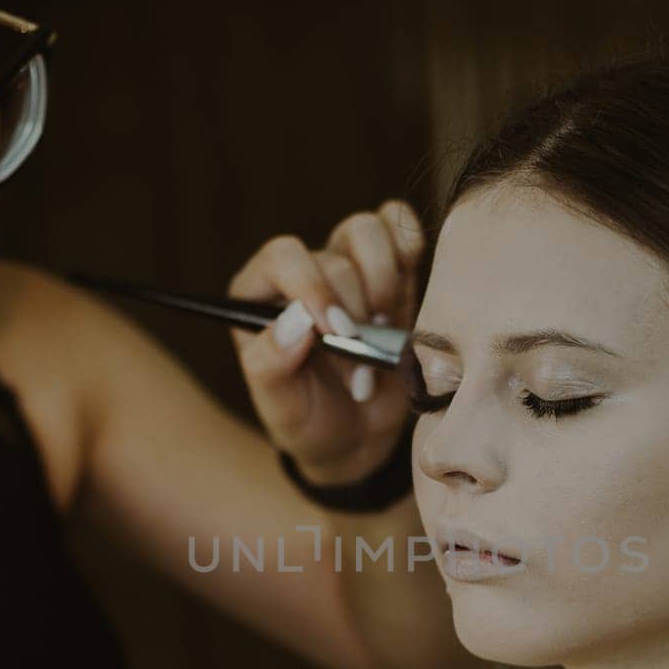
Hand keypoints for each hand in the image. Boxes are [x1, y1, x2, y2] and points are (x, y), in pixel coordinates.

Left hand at [228, 200, 423, 484]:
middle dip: (355, 317)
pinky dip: (409, 248)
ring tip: (384, 333)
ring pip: (367, 230)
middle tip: (361, 373)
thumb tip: (296, 320)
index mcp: (259, 295)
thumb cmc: (309, 422)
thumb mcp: (281, 409)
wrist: (357, 439)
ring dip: (384, 282)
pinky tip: (406, 296)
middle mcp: (303, 273)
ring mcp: (349, 267)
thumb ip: (272, 364)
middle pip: (334, 258)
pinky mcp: (391, 271)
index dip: (312, 287)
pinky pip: (399, 228)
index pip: (282, 258)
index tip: (336, 331)